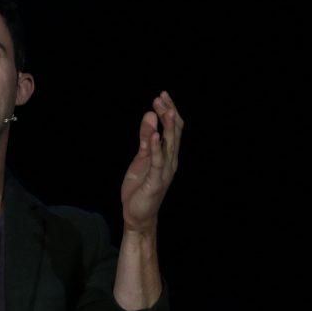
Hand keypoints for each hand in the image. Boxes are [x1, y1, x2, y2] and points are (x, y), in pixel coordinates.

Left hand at [121, 90, 181, 231]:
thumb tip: (150, 114)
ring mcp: (165, 171)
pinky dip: (156, 148)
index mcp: (168, 155)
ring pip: (169, 146)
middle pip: (174, 133)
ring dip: (168, 128)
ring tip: (166, 111)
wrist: (137, 214)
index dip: (169, 111)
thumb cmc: (140, 186)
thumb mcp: (141, 157)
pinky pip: (157, 162)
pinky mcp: (155, 181)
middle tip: (161, 97)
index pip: (173, 129)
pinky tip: (154, 135)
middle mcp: (171, 161)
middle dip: (168, 114)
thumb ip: (145, 138)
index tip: (161, 96)